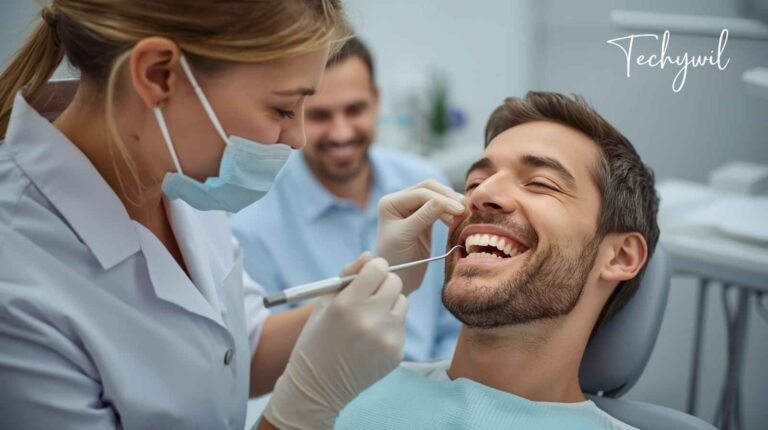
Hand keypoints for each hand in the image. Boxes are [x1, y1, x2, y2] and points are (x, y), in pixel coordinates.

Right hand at [262, 254, 406, 429]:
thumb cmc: (316, 339)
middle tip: (369, 296)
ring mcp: (385, 338)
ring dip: (389, 305)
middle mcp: (369, 319)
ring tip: (369, 319)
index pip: (379, 268)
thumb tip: (370, 256)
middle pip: (395, 282)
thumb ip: (347, 274)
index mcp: (347, 304)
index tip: (368, 277)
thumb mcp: (322, 303)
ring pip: (402, 302)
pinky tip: (370, 339)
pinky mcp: (396, 352)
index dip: (374, 269)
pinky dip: (389, 327)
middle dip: (383, 284)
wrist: (317, 386)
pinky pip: (400, 326)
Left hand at [375, 179, 464, 294]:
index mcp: (391, 202)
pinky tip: (459, 220)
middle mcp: (400, 202)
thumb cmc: (395, 259)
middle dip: (448, 197)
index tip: (460, 211)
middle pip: (429, 189)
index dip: (441, 199)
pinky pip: (440, 209)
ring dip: (451, 203)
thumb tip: (444, 200)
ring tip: (465, 214)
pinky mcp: (424, 220)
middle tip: (466, 209)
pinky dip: (450, 212)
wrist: (396, 279)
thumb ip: (423, 216)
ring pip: (437, 196)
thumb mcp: (405, 236)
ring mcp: (413, 210)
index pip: (421, 193)